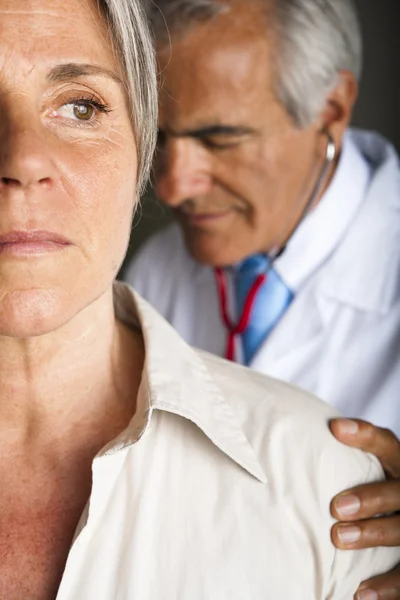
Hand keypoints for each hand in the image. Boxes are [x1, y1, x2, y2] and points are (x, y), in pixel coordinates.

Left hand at [330, 419, 399, 599]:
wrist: (396, 517)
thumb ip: (338, 462)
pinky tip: (361, 592)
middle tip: (336, 506)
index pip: (388, 445)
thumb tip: (280, 448)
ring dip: (372, 534)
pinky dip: (387, 585)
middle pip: (398, 491)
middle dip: (370, 498)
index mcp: (398, 467)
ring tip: (338, 538)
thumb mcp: (363, 472)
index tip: (335, 428)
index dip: (365, 436)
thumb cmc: (367, 491)